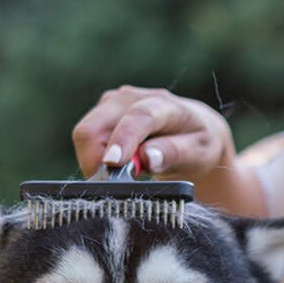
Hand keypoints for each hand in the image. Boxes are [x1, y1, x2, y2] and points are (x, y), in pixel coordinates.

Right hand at [72, 85, 232, 180]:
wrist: (192, 130)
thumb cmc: (198, 144)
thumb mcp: (198, 153)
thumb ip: (174, 153)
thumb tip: (148, 158)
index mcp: (164, 105)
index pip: (138, 117)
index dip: (122, 139)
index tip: (113, 163)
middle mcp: (133, 97)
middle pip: (95, 127)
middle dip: (97, 161)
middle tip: (117, 186)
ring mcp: (113, 102)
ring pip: (85, 134)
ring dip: (96, 161)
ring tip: (126, 174)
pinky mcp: (102, 111)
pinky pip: (86, 138)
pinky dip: (96, 157)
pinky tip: (120, 164)